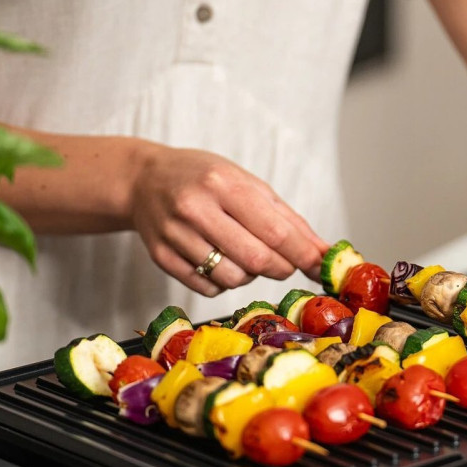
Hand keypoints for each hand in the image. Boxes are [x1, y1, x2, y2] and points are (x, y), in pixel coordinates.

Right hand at [130, 145, 327, 296]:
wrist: (144, 179)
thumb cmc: (205, 179)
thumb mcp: (247, 184)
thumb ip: (287, 219)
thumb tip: (322, 253)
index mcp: (223, 183)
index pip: (274, 231)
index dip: (302, 254)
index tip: (318, 265)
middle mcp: (195, 208)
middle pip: (255, 259)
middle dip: (280, 268)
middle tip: (284, 263)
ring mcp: (174, 234)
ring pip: (232, 278)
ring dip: (251, 275)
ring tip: (246, 256)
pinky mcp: (161, 257)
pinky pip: (209, 287)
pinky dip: (225, 282)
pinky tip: (220, 261)